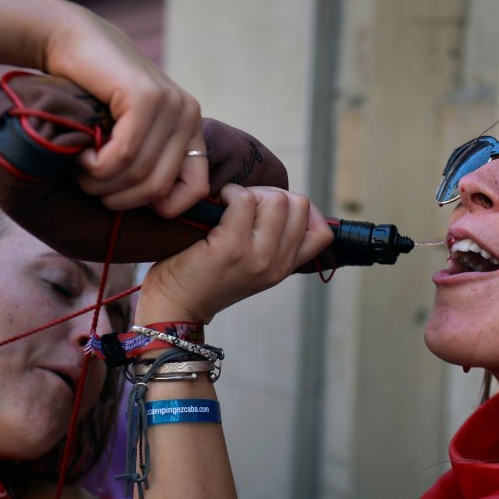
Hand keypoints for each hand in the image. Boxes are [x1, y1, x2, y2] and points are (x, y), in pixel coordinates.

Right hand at [37, 0, 208, 217]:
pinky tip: (81, 154)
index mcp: (191, 127)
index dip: (161, 207)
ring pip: (139, 175)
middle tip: (89, 184)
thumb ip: (148, 162)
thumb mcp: (129, 134)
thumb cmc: (92, 95)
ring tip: (80, 168)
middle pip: (159, 189)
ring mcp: (171, 104)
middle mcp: (189, 114)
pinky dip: (96, 166)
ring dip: (100, 183)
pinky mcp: (145, 97)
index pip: (195, 189)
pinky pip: (124, 156)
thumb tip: (158, 210)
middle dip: (118, 199)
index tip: (125, 197)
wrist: (69, 40)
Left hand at [135, 184, 333, 324]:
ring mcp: (256, 256)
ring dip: (251, 192)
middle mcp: (276, 264)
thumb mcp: (253, 268)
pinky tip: (217, 203)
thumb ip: (272, 243)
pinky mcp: (231, 246)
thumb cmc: (207, 279)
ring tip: (230, 204)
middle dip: (273, 194)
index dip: (302, 211)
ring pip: (277, 199)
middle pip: (300, 206)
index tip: (272, 210)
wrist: (176, 306)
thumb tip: (278, 199)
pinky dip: (230, 193)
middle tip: (246, 204)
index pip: (322, 233)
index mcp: (284, 269)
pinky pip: (243, 199)